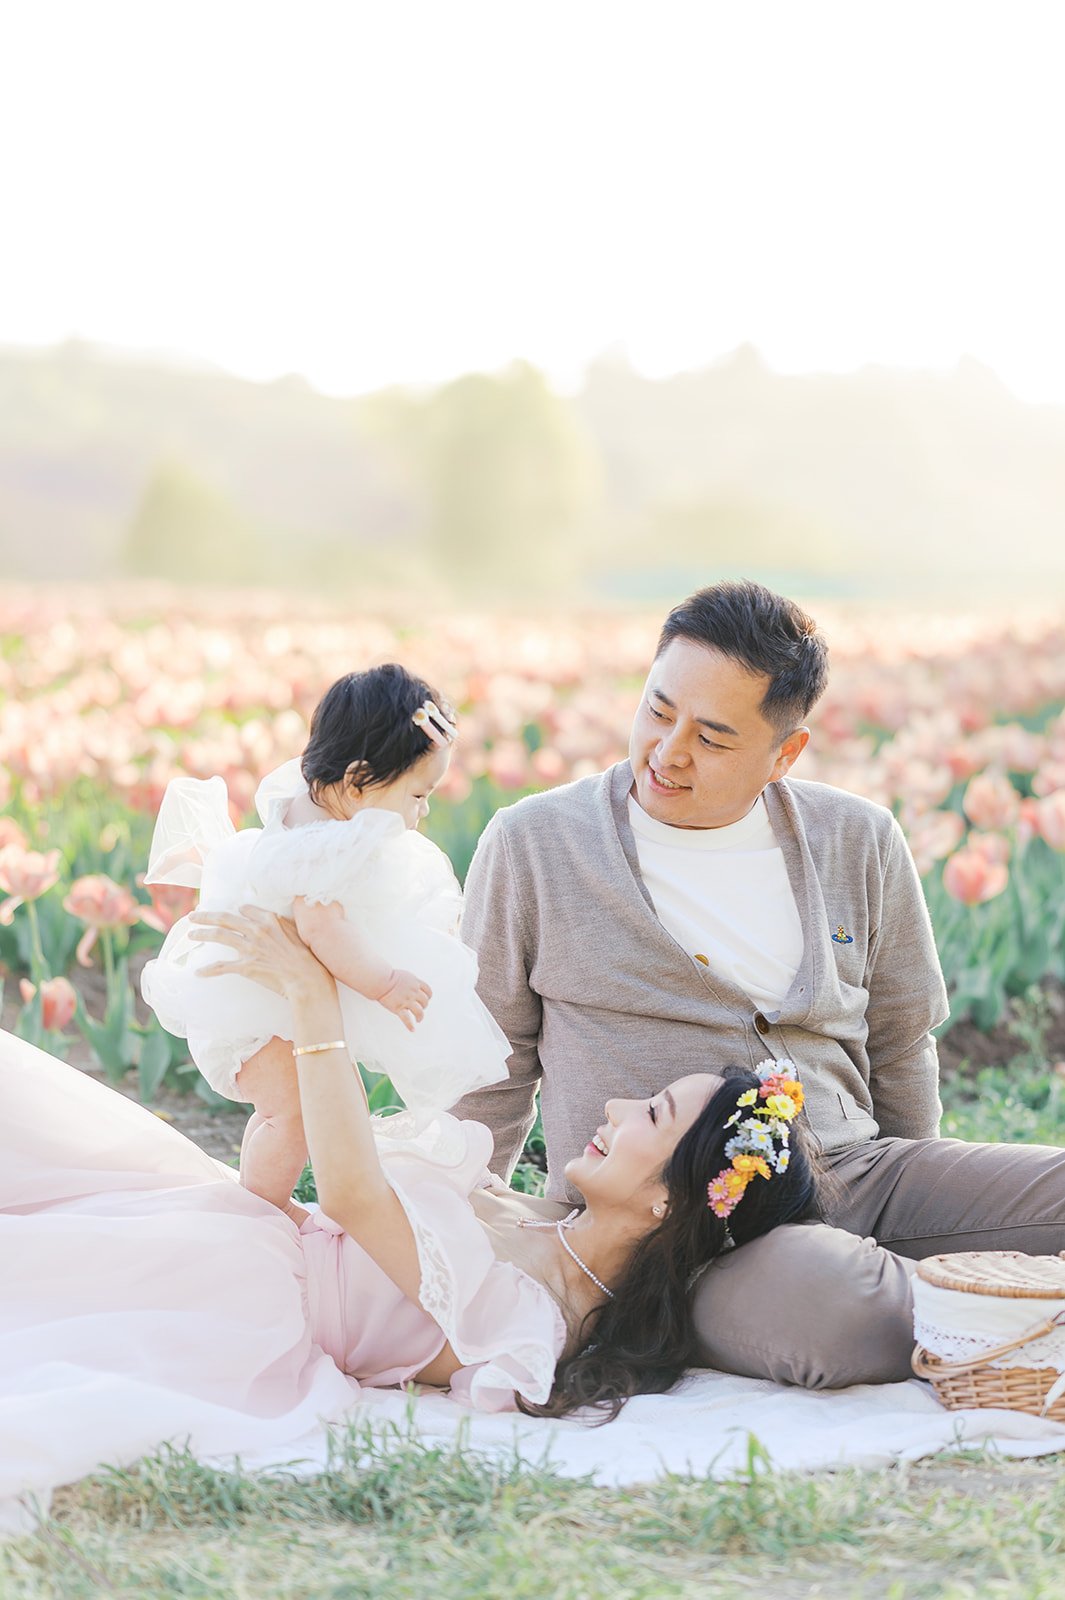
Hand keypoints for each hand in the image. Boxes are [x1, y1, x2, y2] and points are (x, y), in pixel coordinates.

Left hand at [189, 906, 332, 1002]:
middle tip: (193, 916)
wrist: (307, 978)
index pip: (245, 910)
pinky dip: (208, 970)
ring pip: (219, 936)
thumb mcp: (297, 932)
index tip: (225, 913)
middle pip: (225, 918)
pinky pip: (222, 967)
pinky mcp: (245, 966)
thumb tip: (273, 917)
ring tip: (191, 935)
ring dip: (202, 934)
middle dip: (206, 916)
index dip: (234, 911)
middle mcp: (257, 930)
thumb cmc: (307, 957)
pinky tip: (198, 972)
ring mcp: (250, 948)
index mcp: (270, 919)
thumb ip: (282, 923)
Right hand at [377, 968, 431, 1031]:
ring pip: (419, 1012)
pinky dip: (410, 1026)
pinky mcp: (398, 1008)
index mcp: (415, 983)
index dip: (428, 996)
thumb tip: (412, 985)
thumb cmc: (389, 977)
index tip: (427, 999)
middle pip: (425, 1001)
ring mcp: (406, 1001)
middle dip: (424, 1006)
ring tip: (418, 1020)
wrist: (381, 980)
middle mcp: (413, 992)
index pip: (428, 990)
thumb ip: (410, 982)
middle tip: (420, 1009)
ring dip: (420, 1017)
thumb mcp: (405, 975)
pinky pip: (407, 1019)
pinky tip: (412, 1029)